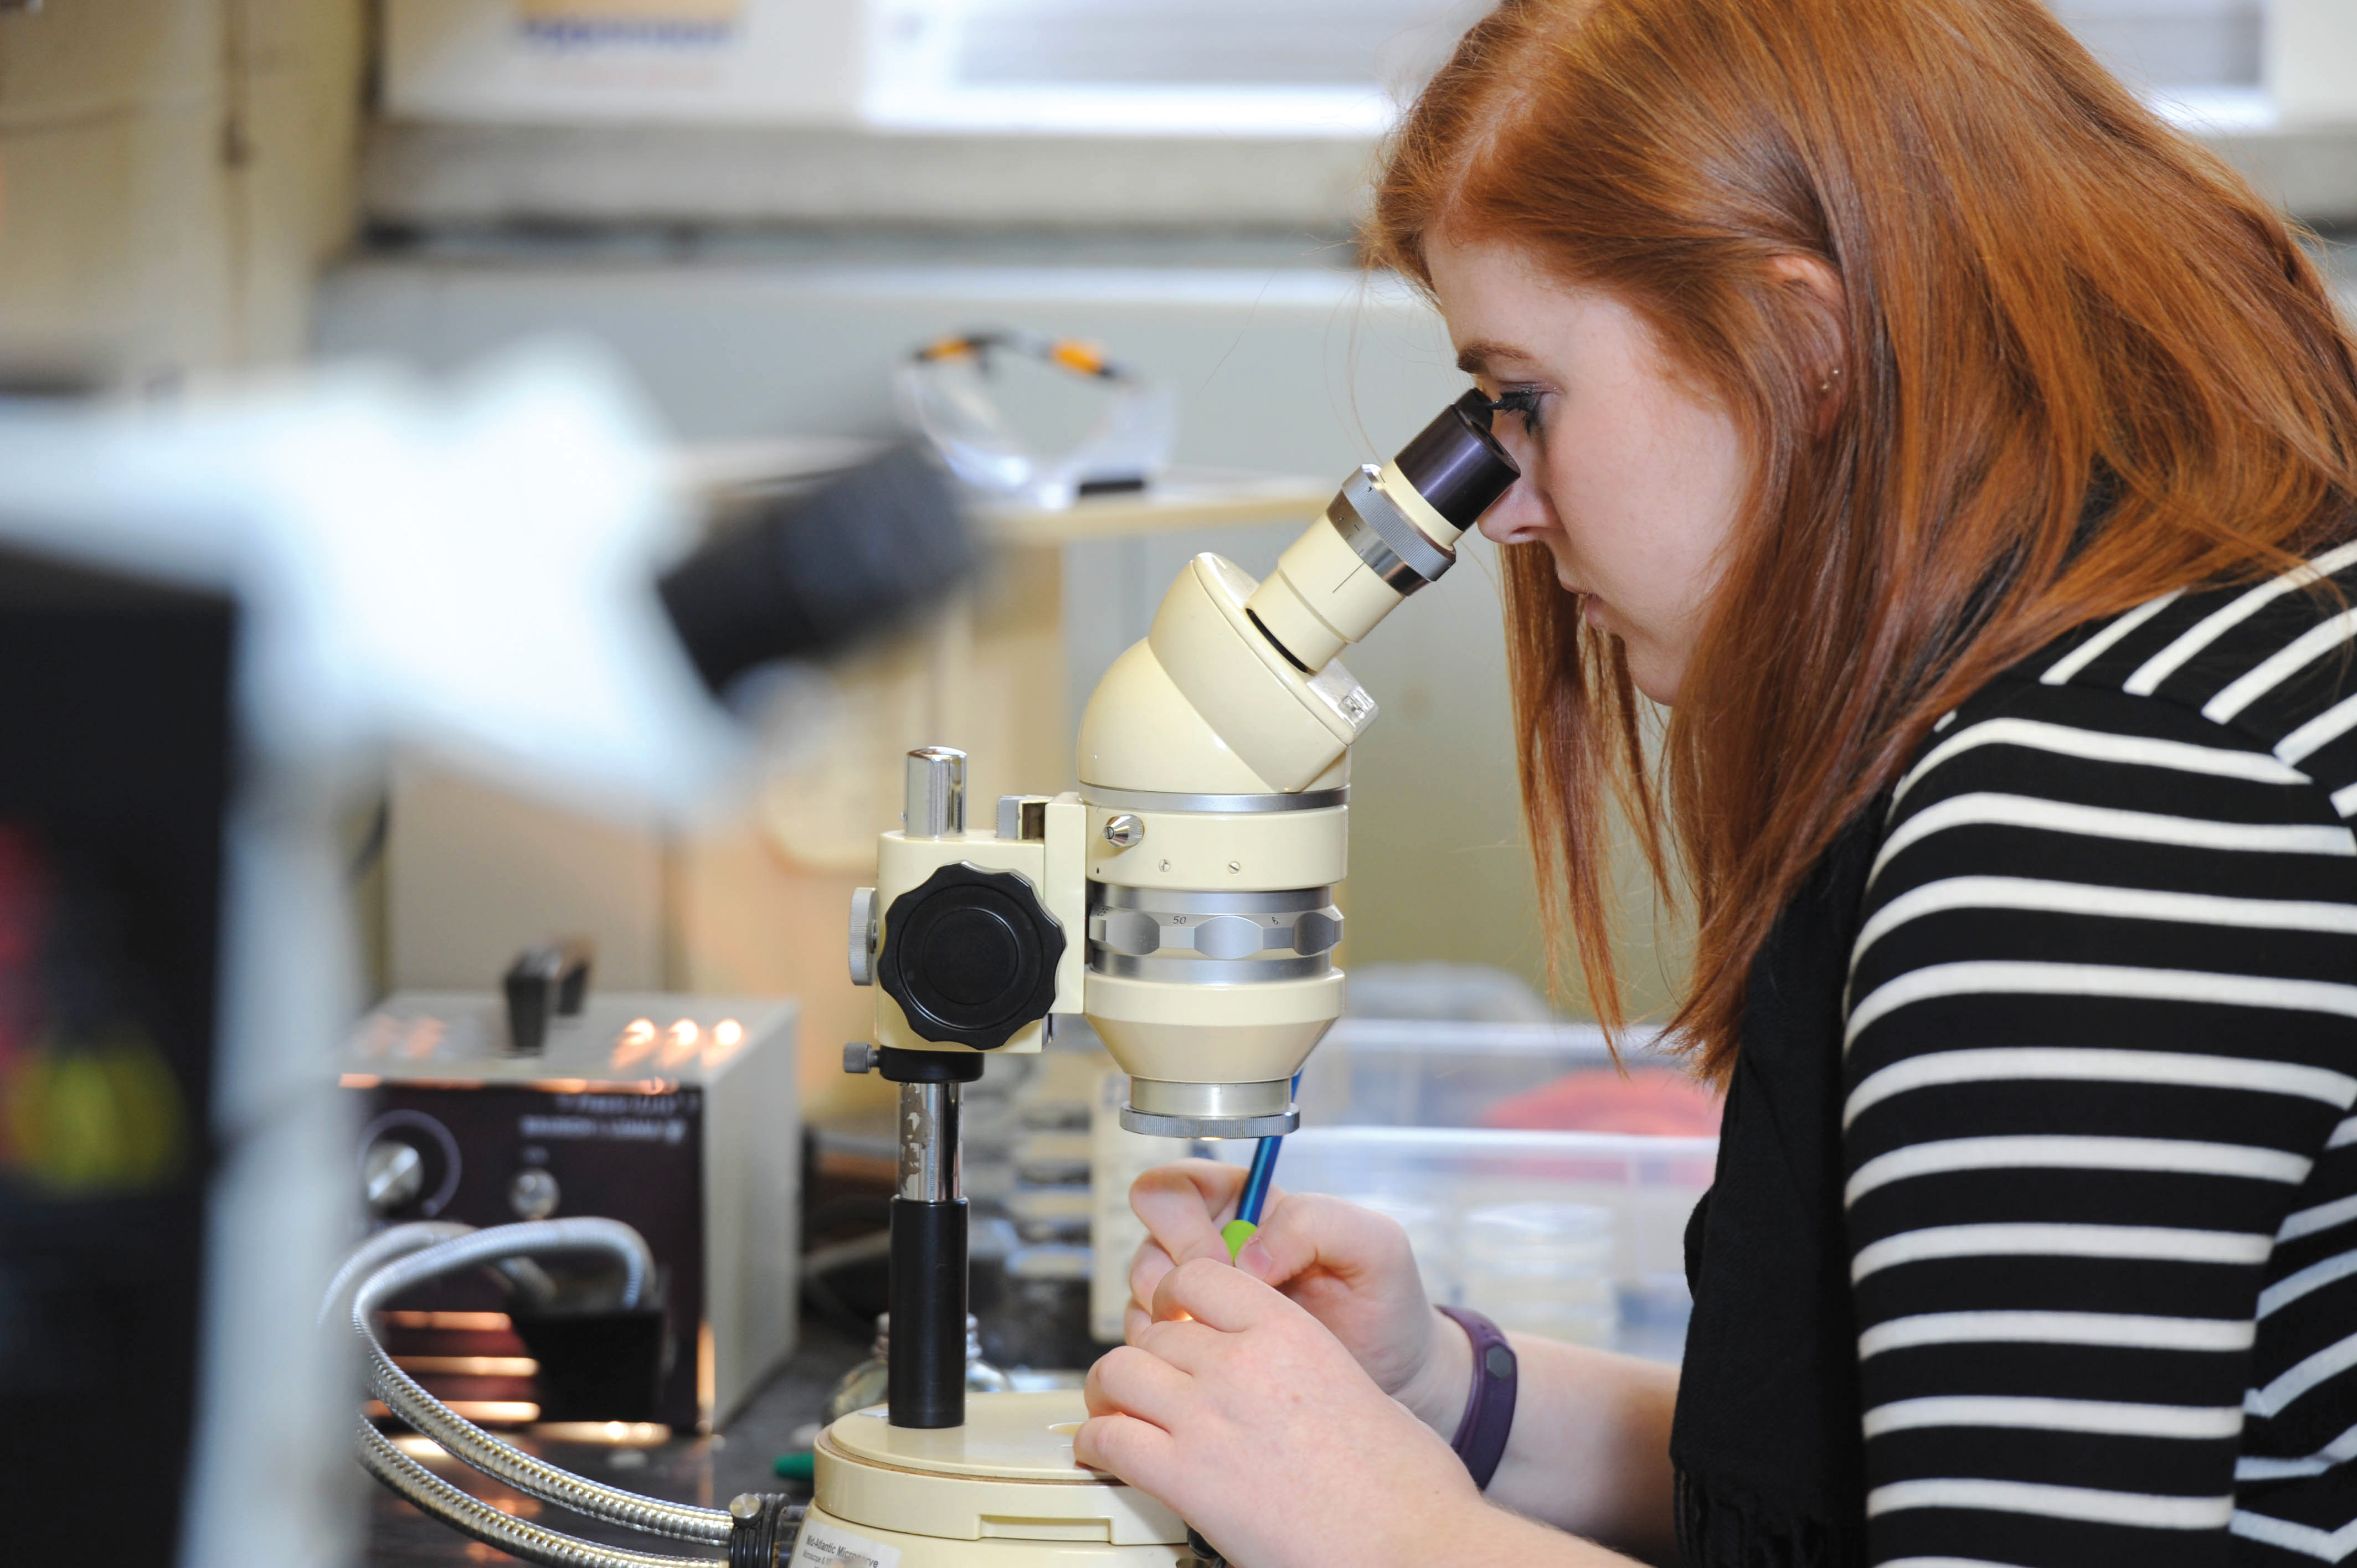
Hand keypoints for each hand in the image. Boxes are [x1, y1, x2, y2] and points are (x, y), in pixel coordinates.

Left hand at [1079, 1257, 1483, 1567]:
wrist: (1411, 1543)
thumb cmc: (1404, 1483)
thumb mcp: (1363, 1391)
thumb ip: (1310, 1369)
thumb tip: (1292, 1383)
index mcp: (1288, 1331)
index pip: (1199, 1278)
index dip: (1176, 1300)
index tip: (1173, 1321)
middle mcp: (1239, 1363)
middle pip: (1153, 1332)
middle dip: (1145, 1357)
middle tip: (1145, 1383)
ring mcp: (1206, 1417)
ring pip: (1117, 1374)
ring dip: (1109, 1394)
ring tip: (1113, 1412)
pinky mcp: (1185, 1477)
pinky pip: (1109, 1439)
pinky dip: (1097, 1445)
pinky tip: (1104, 1455)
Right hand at [1127, 1160, 1473, 1434]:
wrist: (1392, 1378)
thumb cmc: (1385, 1303)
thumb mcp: (1374, 1244)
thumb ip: (1315, 1223)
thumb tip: (1246, 1256)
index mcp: (1245, 1205)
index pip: (1175, 1184)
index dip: (1183, 1219)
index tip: (1222, 1261)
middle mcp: (1210, 1245)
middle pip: (1145, 1241)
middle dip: (1174, 1276)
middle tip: (1220, 1313)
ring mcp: (1196, 1300)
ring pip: (1141, 1295)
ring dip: (1171, 1321)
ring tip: (1225, 1345)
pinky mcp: (1193, 1350)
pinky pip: (1150, 1347)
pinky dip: (1170, 1359)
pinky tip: (1216, 1371)